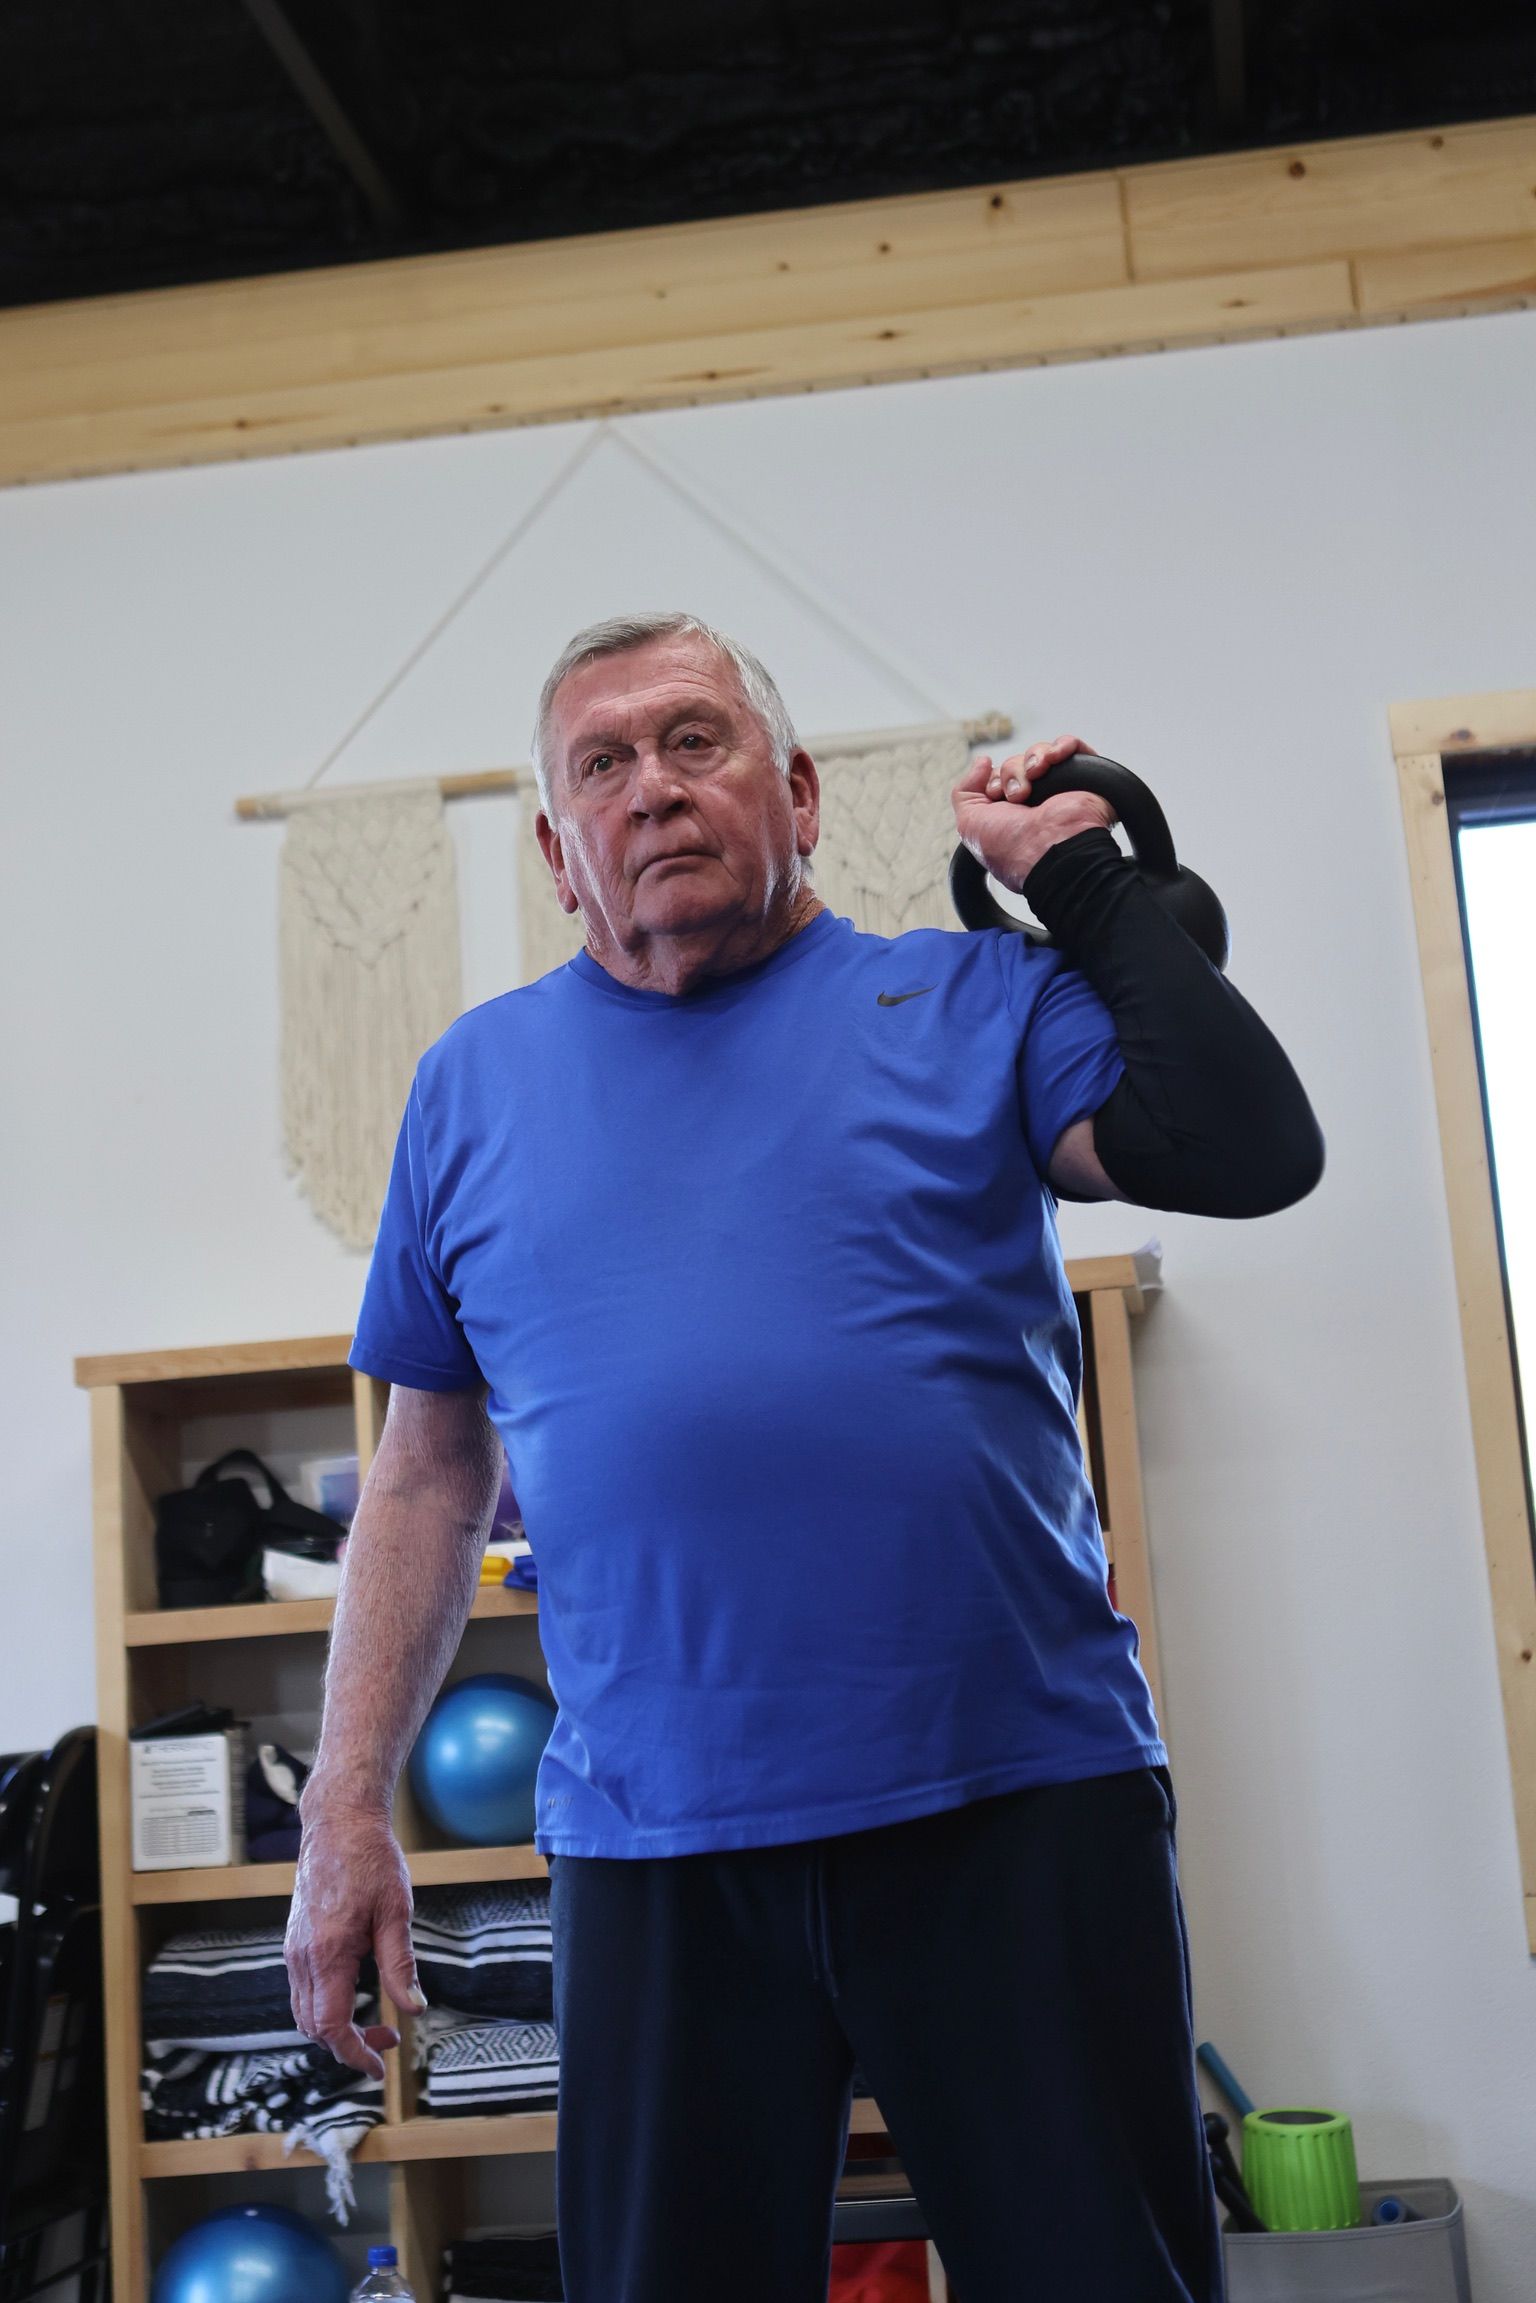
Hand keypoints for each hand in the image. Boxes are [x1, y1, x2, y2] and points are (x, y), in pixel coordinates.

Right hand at [284, 1801, 424, 2079]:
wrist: (338, 1823)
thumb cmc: (370, 1861)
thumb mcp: (395, 1912)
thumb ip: (400, 1964)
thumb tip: (414, 2009)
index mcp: (326, 1954)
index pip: (331, 2026)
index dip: (354, 2053)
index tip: (378, 2067)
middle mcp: (302, 1957)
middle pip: (312, 2027)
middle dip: (348, 2044)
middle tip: (387, 2039)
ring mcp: (294, 1949)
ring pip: (304, 2011)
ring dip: (335, 2027)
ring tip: (375, 2022)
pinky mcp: (295, 1941)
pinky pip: (304, 1990)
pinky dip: (326, 2006)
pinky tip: (356, 1993)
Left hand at [951, 734, 1114, 893]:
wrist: (1052, 851)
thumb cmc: (1013, 848)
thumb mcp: (970, 824)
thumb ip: (964, 791)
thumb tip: (983, 761)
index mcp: (1012, 815)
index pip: (998, 779)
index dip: (993, 781)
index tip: (996, 795)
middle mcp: (1036, 803)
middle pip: (1017, 764)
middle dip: (1011, 773)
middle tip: (1018, 796)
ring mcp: (1061, 791)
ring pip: (1040, 753)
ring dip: (1033, 759)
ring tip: (1036, 777)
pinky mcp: (1086, 779)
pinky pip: (1073, 747)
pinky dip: (1062, 746)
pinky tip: (1055, 759)